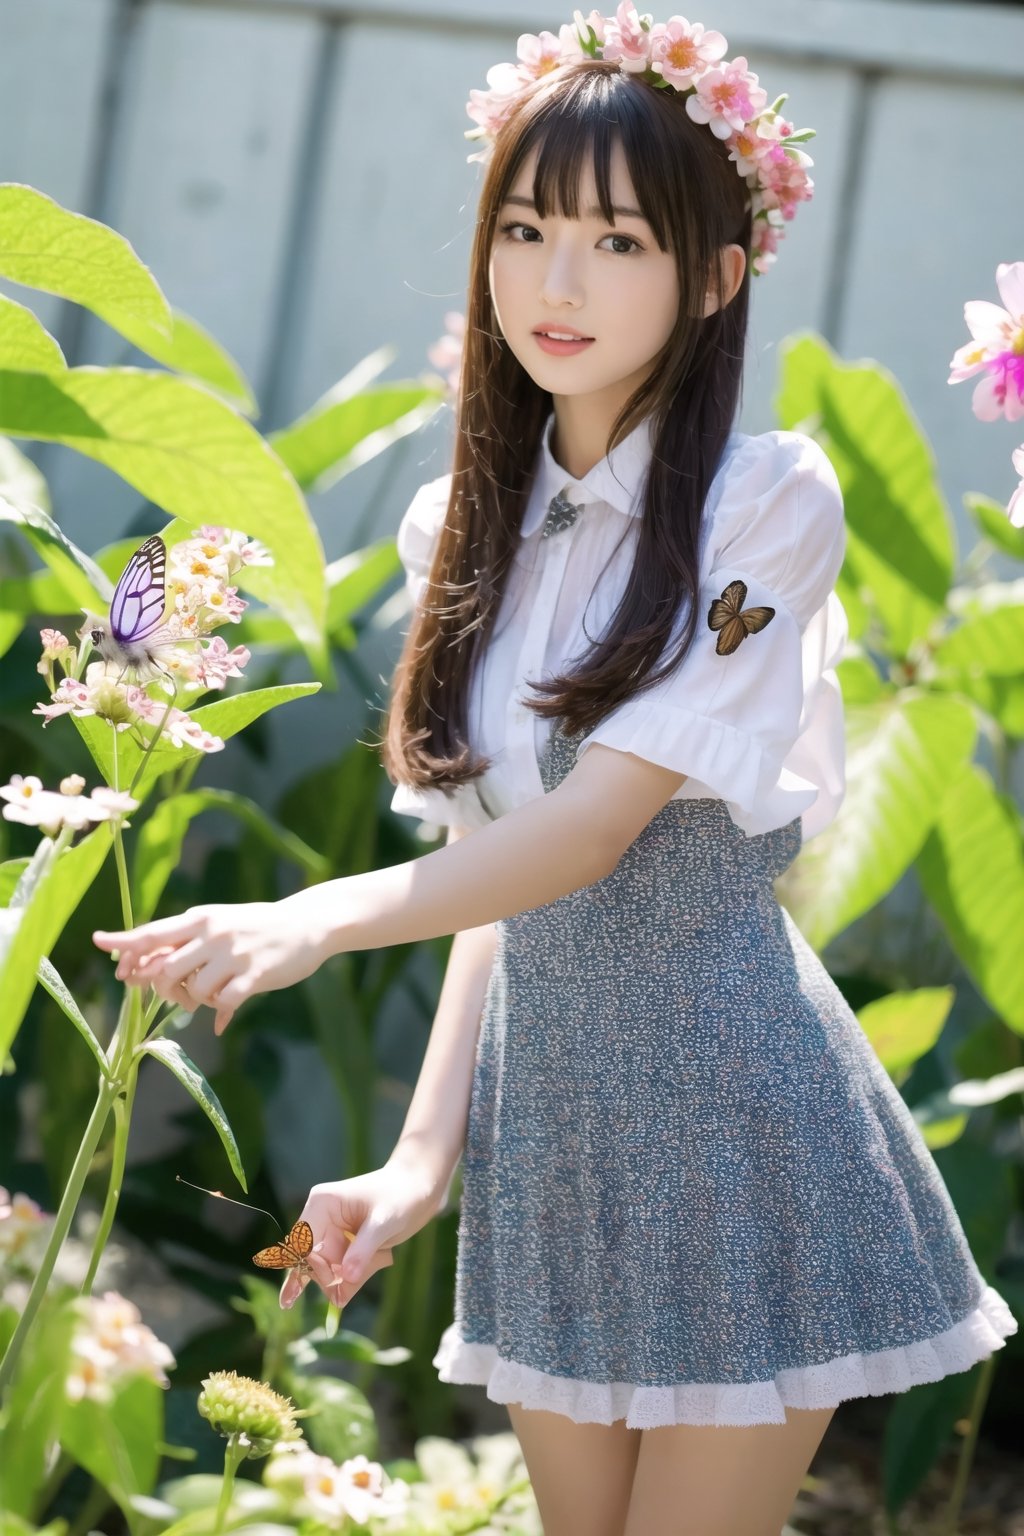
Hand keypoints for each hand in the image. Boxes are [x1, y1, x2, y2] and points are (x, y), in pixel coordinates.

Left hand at [92, 898, 330, 1035]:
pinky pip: (223, 1003)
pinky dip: (219, 1011)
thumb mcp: (221, 923)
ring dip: (196, 1002)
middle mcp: (211, 934)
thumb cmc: (258, 926)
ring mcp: (233, 954)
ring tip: (212, 996)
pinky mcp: (255, 974)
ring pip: (192, 991)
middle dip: (164, 990)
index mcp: (200, 918)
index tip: (99, 943)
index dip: (123, 943)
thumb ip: (188, 943)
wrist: (307, 922)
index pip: (151, 932)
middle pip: (164, 970)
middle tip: (180, 994)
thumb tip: (149, 971)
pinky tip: (225, 1014)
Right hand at [281, 1158, 444, 1311]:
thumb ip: (363, 1250)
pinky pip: (338, 1269)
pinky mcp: (343, 1243)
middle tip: (345, 1295)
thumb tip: (345, 1278)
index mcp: (322, 1204)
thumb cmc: (402, 1195)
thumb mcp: (384, 1222)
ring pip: (325, 1269)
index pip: (303, 1244)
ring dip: (343, 1280)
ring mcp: (331, 1231)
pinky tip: (352, 1286)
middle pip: (311, 1260)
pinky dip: (347, 1280)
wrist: (419, 1187)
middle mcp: (321, 1217)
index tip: (336, 1282)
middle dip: (330, 1278)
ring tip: (367, 1275)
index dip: (315, 1267)